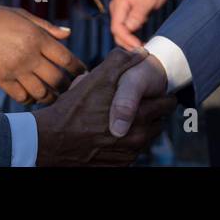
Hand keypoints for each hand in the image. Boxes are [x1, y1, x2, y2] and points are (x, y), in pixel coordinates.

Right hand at [0, 4, 84, 104]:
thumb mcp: (22, 15)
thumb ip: (46, 27)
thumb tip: (68, 33)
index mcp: (36, 36)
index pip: (66, 58)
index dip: (78, 68)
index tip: (82, 72)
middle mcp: (28, 55)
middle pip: (57, 79)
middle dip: (67, 85)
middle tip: (69, 86)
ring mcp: (14, 69)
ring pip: (42, 93)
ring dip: (51, 96)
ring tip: (54, 94)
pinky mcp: (1, 80)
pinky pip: (22, 97)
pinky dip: (31, 99)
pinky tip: (33, 94)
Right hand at [34, 48, 176, 165]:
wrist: (53, 141)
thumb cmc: (76, 108)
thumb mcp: (98, 78)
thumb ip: (122, 62)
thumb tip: (141, 53)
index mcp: (140, 115)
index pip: (166, 104)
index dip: (160, 95)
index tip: (154, 91)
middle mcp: (138, 138)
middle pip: (158, 122)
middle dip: (153, 112)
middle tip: (141, 103)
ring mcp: (128, 154)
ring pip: (144, 138)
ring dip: (140, 128)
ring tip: (125, 117)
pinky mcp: (118, 166)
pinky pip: (130, 152)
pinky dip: (126, 143)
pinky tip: (112, 133)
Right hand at [108, 0, 173, 49]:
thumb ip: (138, 13)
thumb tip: (129, 28)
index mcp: (120, 2)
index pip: (117, 27)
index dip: (126, 39)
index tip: (139, 46)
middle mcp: (117, 7)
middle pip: (116, 31)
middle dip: (127, 43)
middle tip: (142, 51)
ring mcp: (121, 10)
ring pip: (121, 31)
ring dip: (129, 41)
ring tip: (142, 48)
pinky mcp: (127, 13)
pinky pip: (126, 28)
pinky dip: (131, 36)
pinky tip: (140, 42)